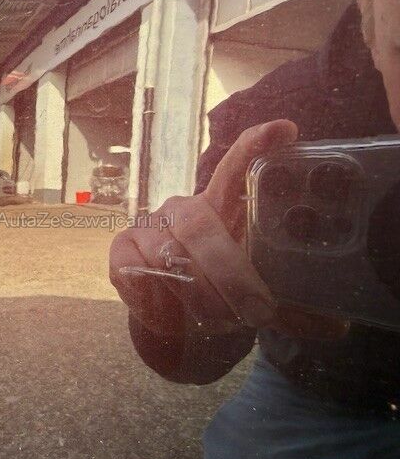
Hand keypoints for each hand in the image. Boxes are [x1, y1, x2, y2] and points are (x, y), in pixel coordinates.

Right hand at [110, 120, 349, 339]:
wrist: (171, 305)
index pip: (237, 167)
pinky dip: (157, 304)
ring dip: (198, 296)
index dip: (256, 145)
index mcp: (221, 207)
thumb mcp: (253, 291)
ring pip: (168, 255)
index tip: (286, 129)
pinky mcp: (121, 250)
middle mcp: (183, 209)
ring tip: (219, 323)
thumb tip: (338, 328)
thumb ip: (289, 307)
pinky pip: (135, 275)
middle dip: (230, 272)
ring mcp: (147, 226)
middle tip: (258, 310)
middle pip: (200, 223)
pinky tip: (173, 318)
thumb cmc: (218, 286)